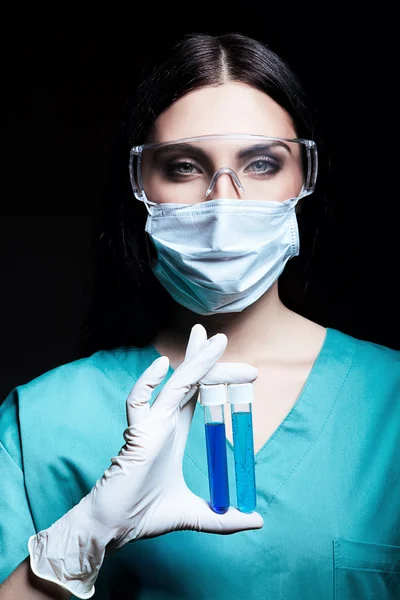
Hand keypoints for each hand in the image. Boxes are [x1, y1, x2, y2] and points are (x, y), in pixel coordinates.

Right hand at [29, 324, 262, 598]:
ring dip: (193, 361)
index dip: (217, 376)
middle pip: (188, 381)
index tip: (246, 371)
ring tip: (210, 339)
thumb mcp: (197, 514)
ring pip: (174, 385)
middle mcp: (164, 421)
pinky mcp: (136, 435)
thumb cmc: (145, 515)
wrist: (114, 529)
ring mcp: (150, 425)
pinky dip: (146, 384)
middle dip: (206, 358)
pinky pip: (138, 403)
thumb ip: (225, 518)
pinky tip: (161, 366)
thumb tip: (258, 520)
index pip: (198, 393)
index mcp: (175, 431)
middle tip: (224, 339)